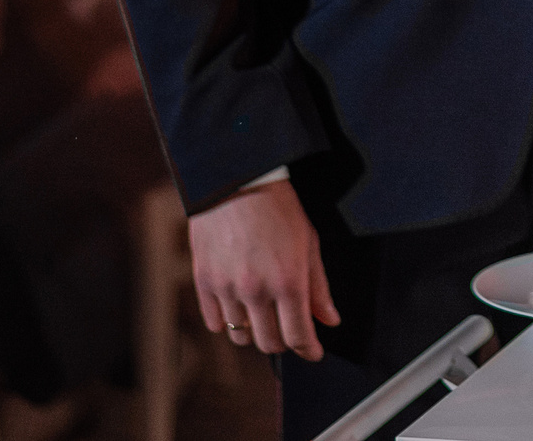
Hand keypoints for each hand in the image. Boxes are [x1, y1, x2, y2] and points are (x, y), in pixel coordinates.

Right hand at [189, 178, 339, 359]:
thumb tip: (329, 320)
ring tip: (261, 315)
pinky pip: (214, 322)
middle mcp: (256, 291)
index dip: (308, 350)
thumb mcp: (308, 243)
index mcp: (288, 282)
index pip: (298, 336)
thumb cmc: (279, 208)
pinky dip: (226, 322)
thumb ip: (318, 287)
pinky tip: (237, 307)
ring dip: (254, 332)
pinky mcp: (204, 281)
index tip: (313, 352)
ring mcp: (227, 288)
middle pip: (269, 343)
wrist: (238, 180)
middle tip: (288, 328)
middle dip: (283, 341)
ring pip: (240, 336)